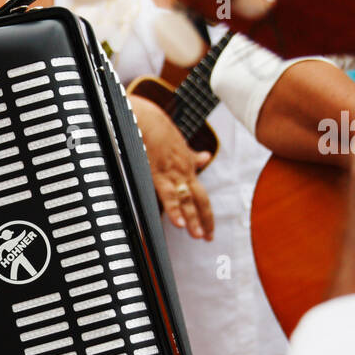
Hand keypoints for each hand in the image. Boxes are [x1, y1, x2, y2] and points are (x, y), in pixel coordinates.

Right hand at [129, 94, 214, 239]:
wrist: (145, 116)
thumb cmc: (158, 127)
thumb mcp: (180, 142)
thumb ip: (193, 154)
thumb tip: (206, 157)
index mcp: (187, 166)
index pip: (200, 193)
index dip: (206, 212)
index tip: (209, 227)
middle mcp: (183, 171)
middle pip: (199, 199)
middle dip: (204, 220)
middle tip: (207, 237)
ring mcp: (172, 173)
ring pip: (186, 200)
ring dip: (193, 219)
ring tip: (197, 236)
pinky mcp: (158, 173)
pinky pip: (168, 195)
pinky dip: (174, 210)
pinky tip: (179, 223)